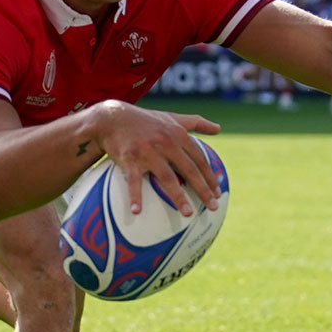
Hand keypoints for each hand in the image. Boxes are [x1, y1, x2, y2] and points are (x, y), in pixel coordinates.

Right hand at [92, 101, 221, 216]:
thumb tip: (219, 128)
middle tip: (213, 207)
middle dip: (203, 189)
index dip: (210, 176)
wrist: (112, 117)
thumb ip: (195, 123)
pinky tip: (137, 212)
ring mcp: (148, 151)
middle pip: (189, 170)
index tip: (218, 192)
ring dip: (178, 197)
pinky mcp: (129, 158)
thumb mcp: (172, 118)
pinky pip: (133, 180)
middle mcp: (166, 142)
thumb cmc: (145, 120)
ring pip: (167, 177)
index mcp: (178, 134)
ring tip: (188, 214)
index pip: (199, 159)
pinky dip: (135, 196)